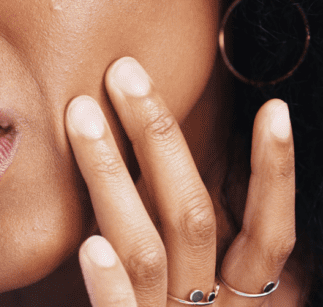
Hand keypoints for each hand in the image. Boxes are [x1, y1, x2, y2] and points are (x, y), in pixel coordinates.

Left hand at [65, 57, 296, 305]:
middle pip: (193, 216)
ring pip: (146, 250)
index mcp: (236, 297)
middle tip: (123, 72)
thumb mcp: (194, 294)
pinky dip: (109, 283)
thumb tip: (164, 159)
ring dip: (111, 175)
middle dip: (159, 137)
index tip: (274, 109)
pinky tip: (89, 245)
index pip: (270, 234)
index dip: (276, 174)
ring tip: (81, 115)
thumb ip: (184, 241)